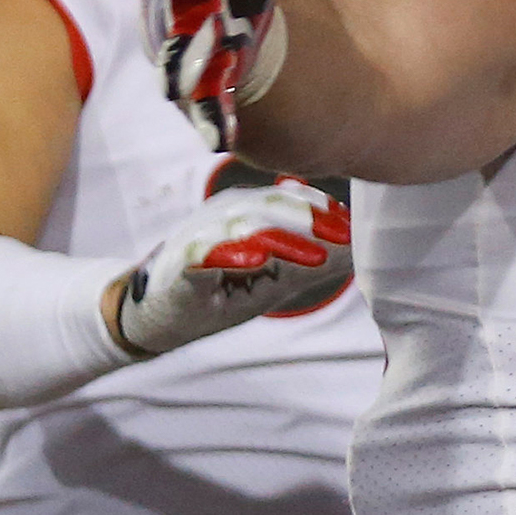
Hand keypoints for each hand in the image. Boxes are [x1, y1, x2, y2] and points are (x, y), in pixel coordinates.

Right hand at [113, 181, 351, 355]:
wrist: (160, 315)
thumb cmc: (222, 292)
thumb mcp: (273, 279)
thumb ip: (308, 259)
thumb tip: (356, 246)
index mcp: (245, 212)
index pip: (286, 198)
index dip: (321, 208)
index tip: (353, 227)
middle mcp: (223, 216)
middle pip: (268, 205)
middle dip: (310, 220)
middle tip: (342, 237)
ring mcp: (201, 237)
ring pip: (241, 225)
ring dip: (280, 237)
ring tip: (315, 255)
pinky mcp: (181, 263)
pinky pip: (204, 252)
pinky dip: (230, 254)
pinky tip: (257, 260)